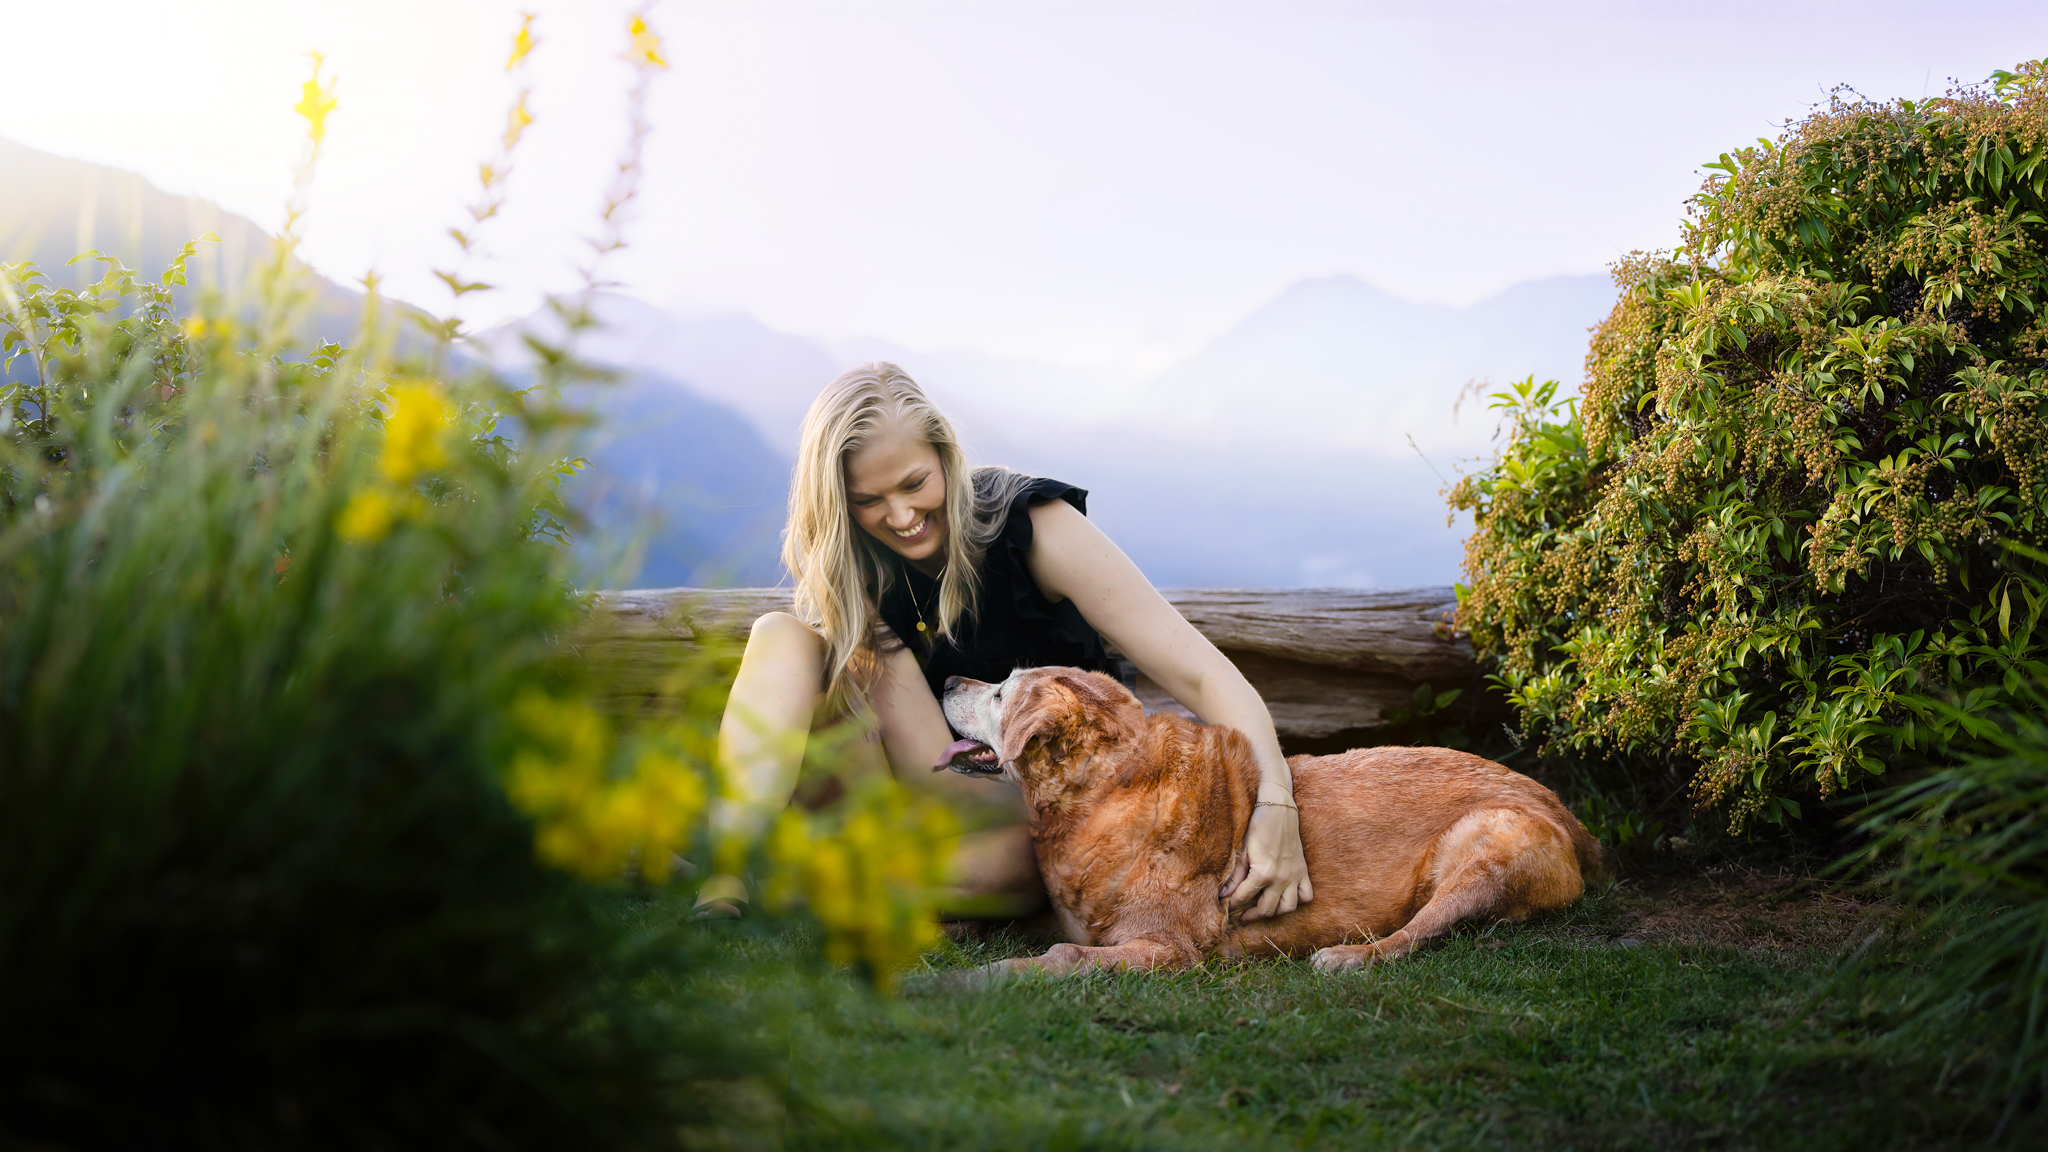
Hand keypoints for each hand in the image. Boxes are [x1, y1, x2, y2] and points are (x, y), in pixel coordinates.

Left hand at [1224, 803, 1311, 921]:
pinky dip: (1298, 900)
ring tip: (1263, 908)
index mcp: (1263, 873)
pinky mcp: (1303, 871)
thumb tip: (1223, 894)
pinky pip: (1306, 895)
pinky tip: (1285, 897)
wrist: (1279, 811)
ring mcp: (1294, 876)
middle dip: (1252, 915)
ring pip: (1288, 907)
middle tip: (1242, 916)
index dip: (1233, 905)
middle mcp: (1281, 879)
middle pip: (1267, 909)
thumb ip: (1235, 876)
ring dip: (1275, 911)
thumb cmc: (1258, 828)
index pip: (1244, 897)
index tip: (1228, 908)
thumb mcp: (1243, 852)